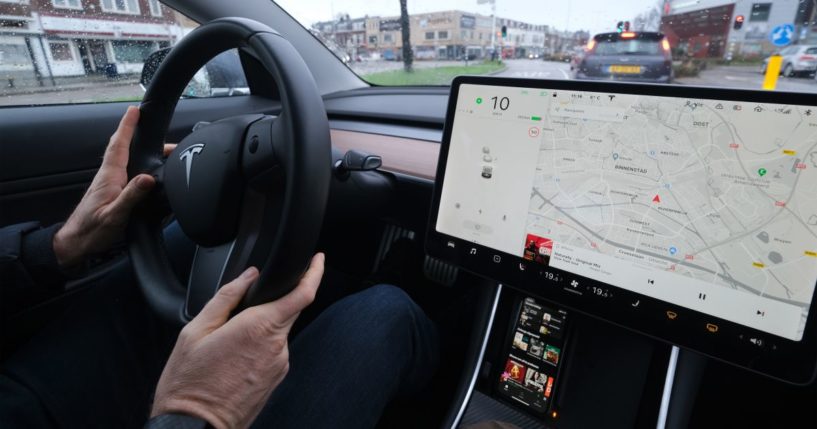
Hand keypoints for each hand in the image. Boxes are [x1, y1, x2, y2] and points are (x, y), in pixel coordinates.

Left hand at [53, 106, 174, 267]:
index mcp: (110, 176)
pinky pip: (127, 170)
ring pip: (127, 159)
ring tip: (163, 151)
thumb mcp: (115, 215)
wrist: (77, 243)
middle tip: (161, 134)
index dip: (127, 126)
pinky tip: (148, 170)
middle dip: (140, 136)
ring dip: (143, 151)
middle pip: (125, 148)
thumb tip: (148, 178)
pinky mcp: (112, 191)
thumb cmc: (93, 231)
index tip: (134, 110)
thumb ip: (131, 196)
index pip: (119, 144)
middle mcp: (109, 176)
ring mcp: (110, 183)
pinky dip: (139, 163)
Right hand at [151, 253, 324, 428]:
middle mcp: (276, 346)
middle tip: (240, 312)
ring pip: (278, 332)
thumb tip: (248, 276)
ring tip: (226, 345)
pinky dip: (259, 346)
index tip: (317, 260)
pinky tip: (234, 359)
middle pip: (289, 310)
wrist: (195, 427)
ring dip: (260, 328)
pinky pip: (274, 351)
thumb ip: (226, 297)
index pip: (302, 294)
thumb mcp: (195, 331)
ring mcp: (279, 365)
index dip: (315, 273)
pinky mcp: (276, 378)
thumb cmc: (189, 383)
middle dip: (273, 302)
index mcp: (258, 327)